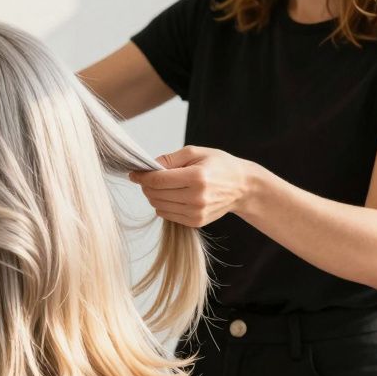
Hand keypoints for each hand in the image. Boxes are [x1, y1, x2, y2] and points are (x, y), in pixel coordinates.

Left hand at [127, 145, 255, 226]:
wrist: (242, 186)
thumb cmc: (219, 165)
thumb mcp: (196, 153)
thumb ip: (170, 159)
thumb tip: (148, 166)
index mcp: (196, 177)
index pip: (158, 180)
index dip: (141, 177)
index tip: (134, 173)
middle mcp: (196, 198)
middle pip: (155, 194)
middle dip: (146, 186)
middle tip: (148, 178)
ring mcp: (196, 212)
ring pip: (159, 206)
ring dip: (154, 196)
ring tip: (161, 186)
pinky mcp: (196, 222)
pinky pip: (167, 215)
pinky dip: (163, 205)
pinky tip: (172, 196)